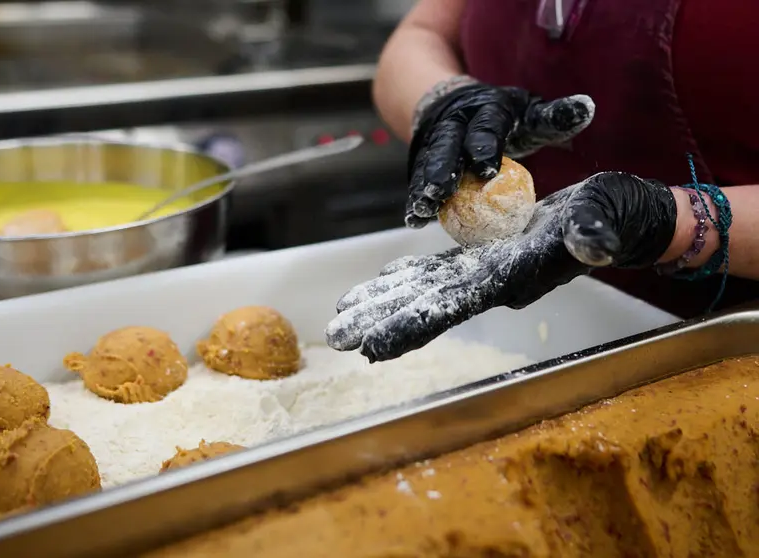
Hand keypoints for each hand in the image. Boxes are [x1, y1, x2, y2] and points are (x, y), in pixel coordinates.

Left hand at [327, 172, 677, 361]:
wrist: (622, 218)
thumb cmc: (617, 217)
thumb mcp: (607, 218)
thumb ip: (596, 233)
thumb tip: (588, 241)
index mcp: (511, 278)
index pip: (451, 309)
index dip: (411, 326)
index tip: (372, 347)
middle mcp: (492, 283)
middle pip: (424, 307)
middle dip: (379, 321)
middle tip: (336, 337)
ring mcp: (487, 271)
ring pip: (423, 290)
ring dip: (382, 301)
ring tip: (342, 314)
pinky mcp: (487, 256)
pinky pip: (438, 271)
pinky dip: (407, 276)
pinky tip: (382, 279)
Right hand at [406, 80, 595, 227]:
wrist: (455, 105)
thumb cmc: (504, 117)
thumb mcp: (529, 112)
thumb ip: (554, 116)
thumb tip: (586, 107)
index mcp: (486, 109)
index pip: (485, 126)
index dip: (484, 146)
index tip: (486, 169)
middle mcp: (456, 123)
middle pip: (447, 145)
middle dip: (442, 169)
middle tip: (440, 193)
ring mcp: (435, 141)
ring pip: (428, 163)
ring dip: (423, 187)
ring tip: (421, 210)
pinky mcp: (422, 159)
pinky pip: (417, 179)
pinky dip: (416, 198)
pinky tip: (414, 219)